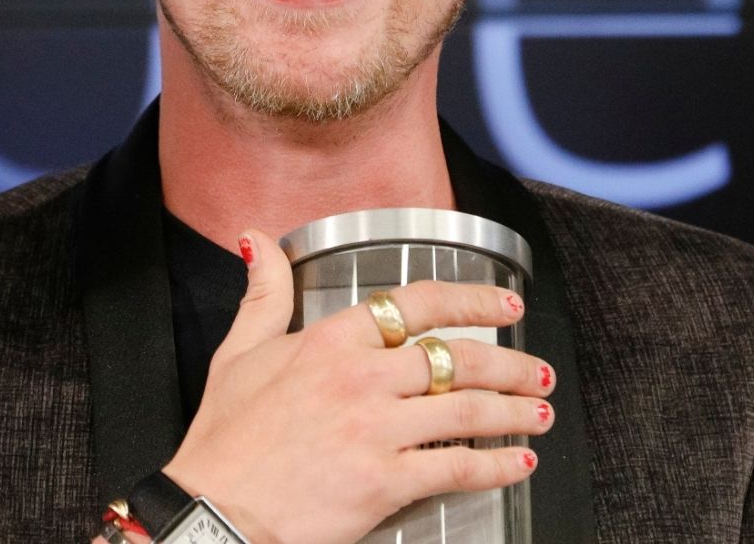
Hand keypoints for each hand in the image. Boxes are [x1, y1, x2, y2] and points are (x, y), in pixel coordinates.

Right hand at [163, 230, 554, 543]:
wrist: (213, 512)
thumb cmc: (225, 440)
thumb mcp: (237, 353)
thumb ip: (263, 293)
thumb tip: (257, 240)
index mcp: (332, 339)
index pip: (419, 303)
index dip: (473, 300)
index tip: (505, 305)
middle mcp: (361, 377)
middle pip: (459, 357)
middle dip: (511, 364)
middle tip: (537, 371)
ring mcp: (376, 430)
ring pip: (469, 410)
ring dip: (516, 411)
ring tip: (540, 413)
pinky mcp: (383, 481)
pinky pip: (457, 467)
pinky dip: (497, 466)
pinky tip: (519, 464)